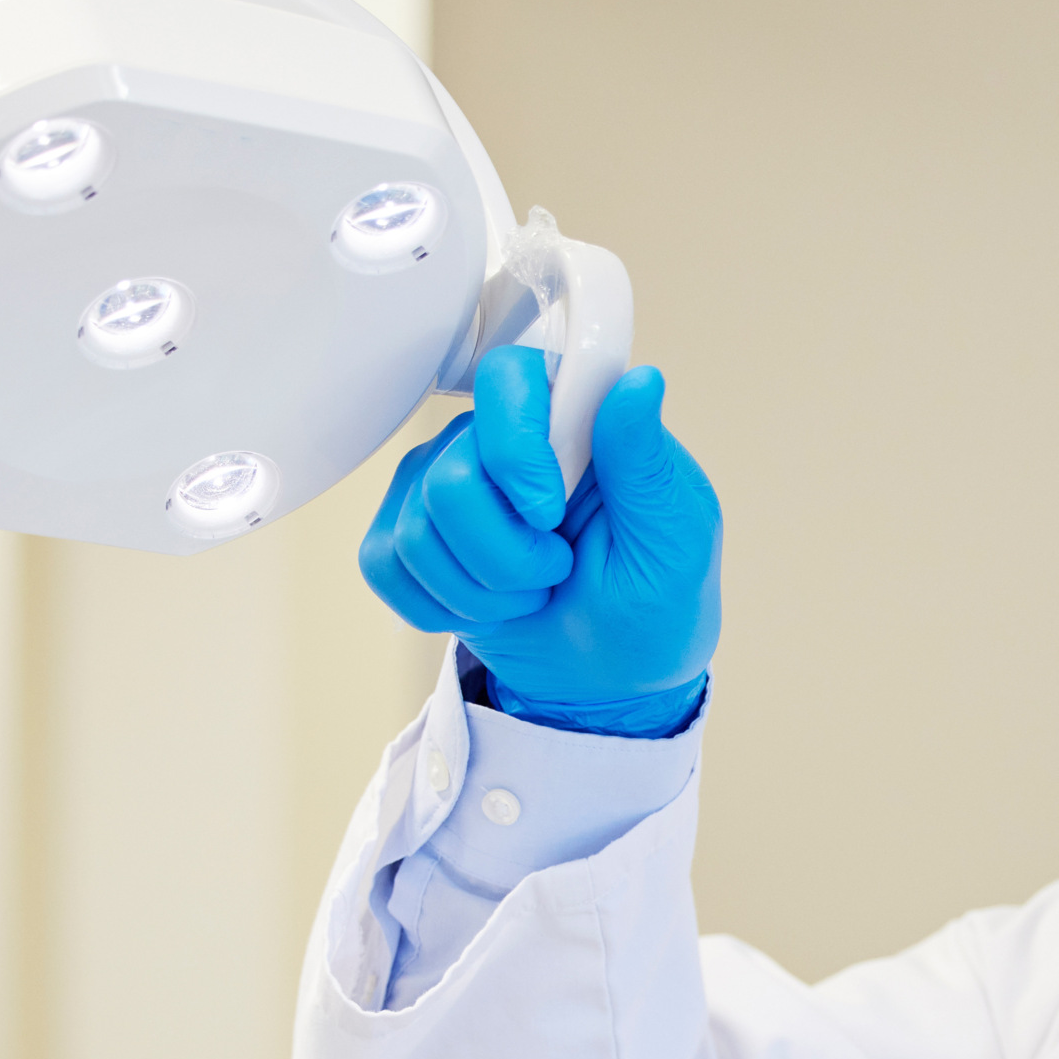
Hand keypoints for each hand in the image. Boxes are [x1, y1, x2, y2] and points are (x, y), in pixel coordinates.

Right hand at [358, 347, 722, 737]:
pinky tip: (486, 609)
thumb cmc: (655, 607)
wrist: (611, 679)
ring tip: (531, 595)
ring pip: (418, 530)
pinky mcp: (408, 534)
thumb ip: (646, 464)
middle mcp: (498, 439)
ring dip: (481, 591)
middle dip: (504, 556)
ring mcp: (445, 482)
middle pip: (450, 477)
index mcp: (572, 421)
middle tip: (554, 573)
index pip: (509, 378)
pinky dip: (439, 608)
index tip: (548, 513)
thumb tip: (639, 382)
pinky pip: (384, 562)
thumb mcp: (674, 543)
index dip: (514, 450)